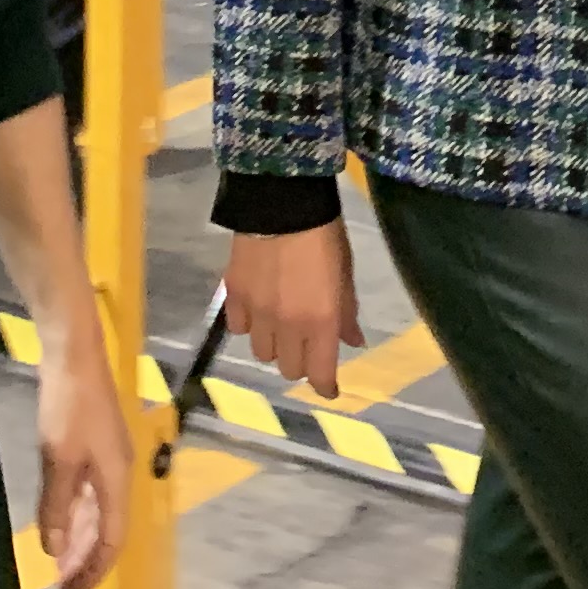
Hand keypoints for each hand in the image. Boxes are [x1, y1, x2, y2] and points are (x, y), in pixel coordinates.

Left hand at [34, 324, 134, 588]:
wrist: (73, 355)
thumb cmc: (68, 405)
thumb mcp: (57, 459)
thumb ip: (56, 507)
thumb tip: (53, 550)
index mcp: (117, 478)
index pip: (112, 538)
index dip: (95, 569)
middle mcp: (118, 473)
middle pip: (107, 529)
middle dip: (87, 560)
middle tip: (65, 588)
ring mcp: (108, 459)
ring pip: (97, 513)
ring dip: (79, 540)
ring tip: (61, 566)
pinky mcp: (94, 446)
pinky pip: (89, 495)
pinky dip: (75, 515)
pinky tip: (60, 525)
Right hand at [226, 223, 361, 398]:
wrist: (282, 200)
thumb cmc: (324, 236)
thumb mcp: (345, 275)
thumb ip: (347, 313)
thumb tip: (353, 342)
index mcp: (321, 322)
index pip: (320, 374)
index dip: (325, 387)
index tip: (329, 388)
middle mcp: (287, 326)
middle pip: (289, 369)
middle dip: (301, 362)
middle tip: (306, 345)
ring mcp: (257, 313)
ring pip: (262, 353)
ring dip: (274, 345)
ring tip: (280, 325)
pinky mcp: (233, 296)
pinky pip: (238, 328)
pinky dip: (249, 325)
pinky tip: (257, 309)